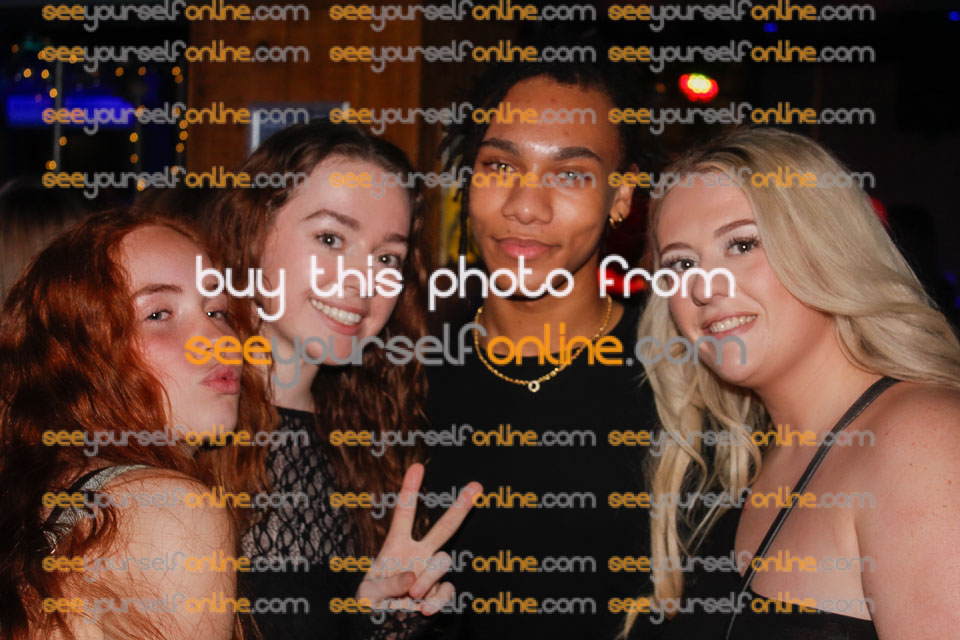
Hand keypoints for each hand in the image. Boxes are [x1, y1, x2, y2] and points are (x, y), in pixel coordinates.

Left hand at [356, 463, 481, 615]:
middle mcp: (418, 555)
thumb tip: (413, 577)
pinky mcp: (439, 594)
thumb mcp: (368, 593)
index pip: (405, 513)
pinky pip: (448, 590)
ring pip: (443, 561)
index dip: (410, 489)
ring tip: (411, 595)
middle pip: (444, 527)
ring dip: (428, 578)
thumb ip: (388, 583)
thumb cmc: (370, 606)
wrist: (380, 628)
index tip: (417, 466)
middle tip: (477, 486)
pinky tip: (424, 609)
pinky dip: (438, 600)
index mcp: (396, 546)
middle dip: (461, 507)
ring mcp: (431, 574)